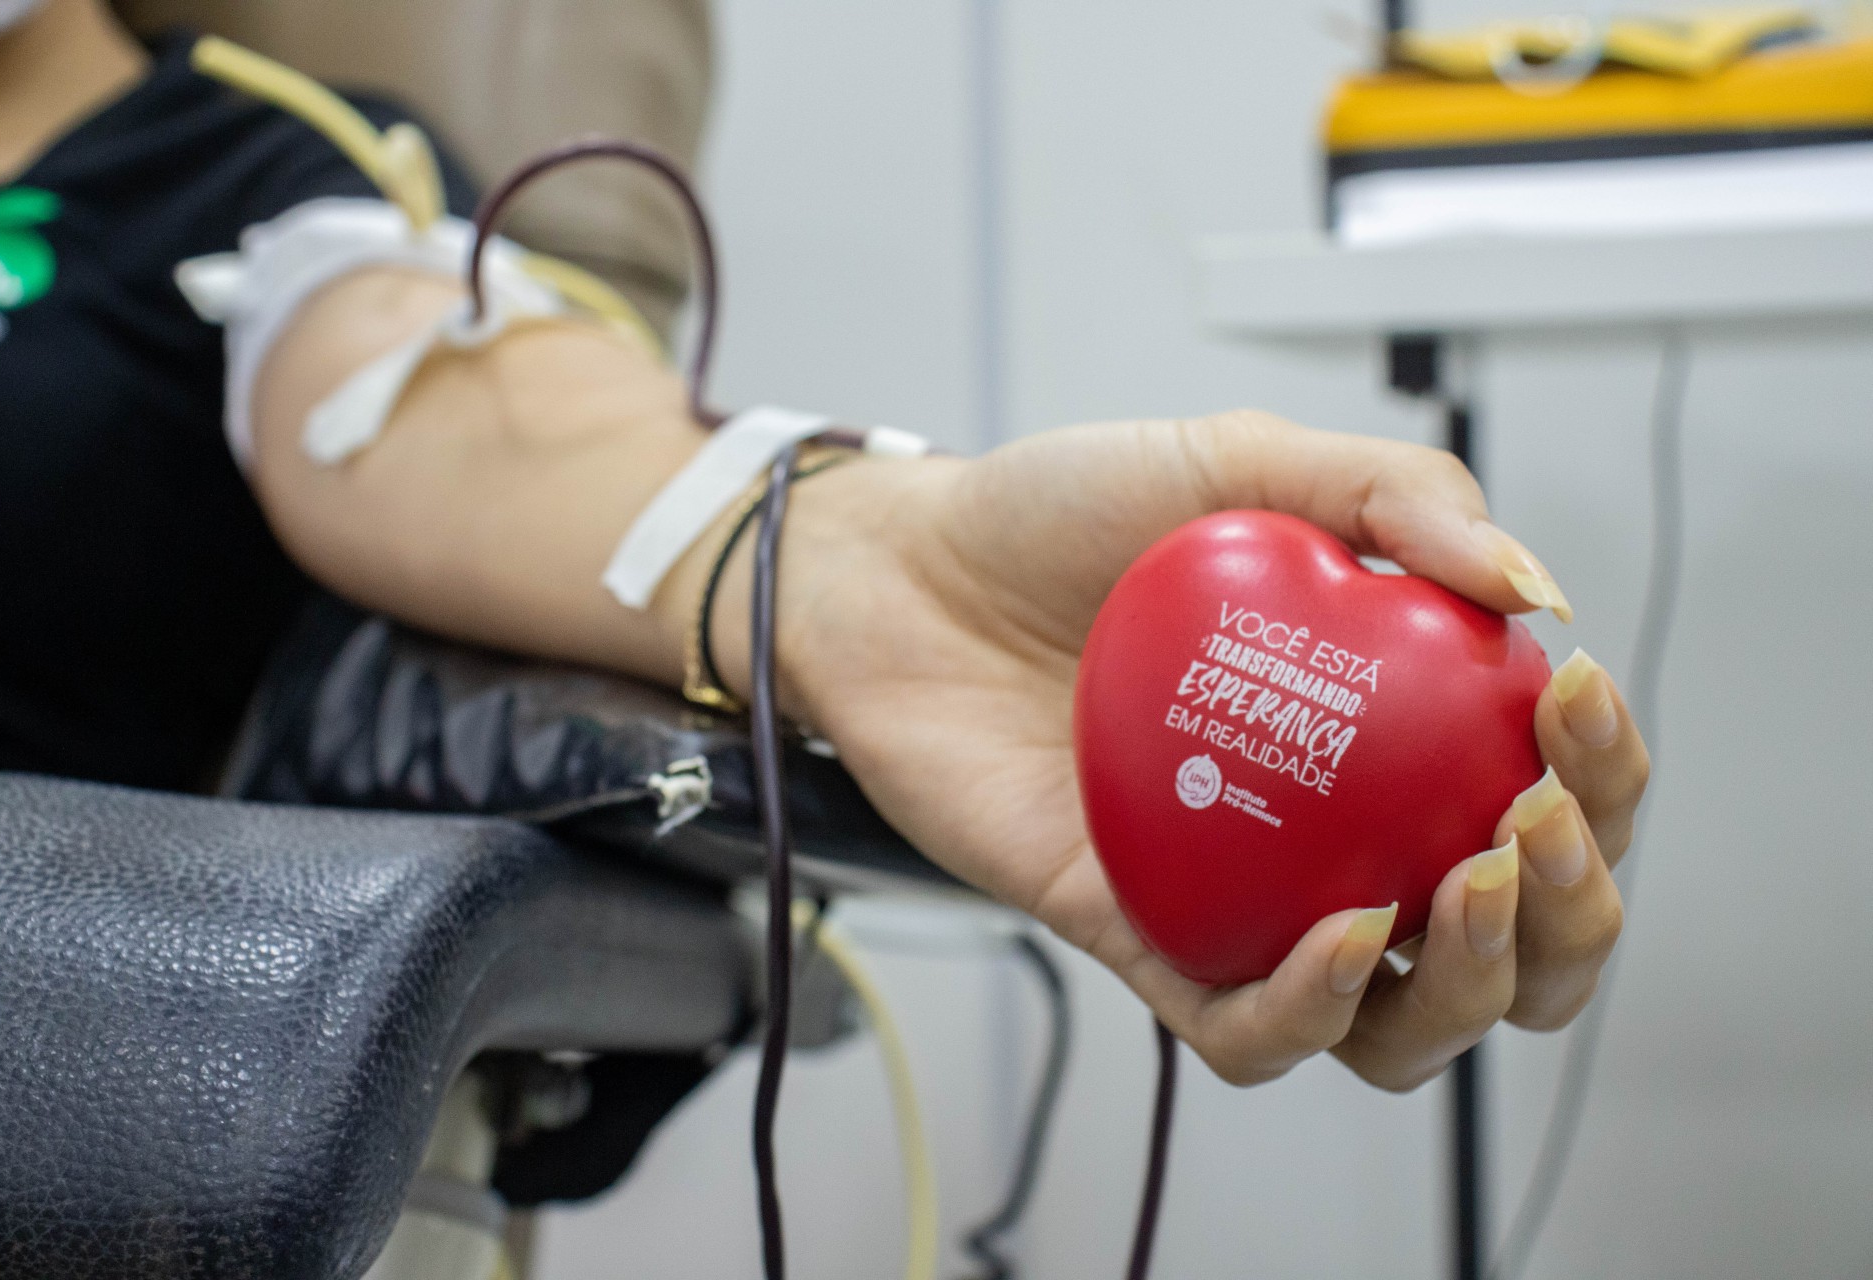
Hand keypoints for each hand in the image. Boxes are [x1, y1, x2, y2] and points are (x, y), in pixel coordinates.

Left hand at [750, 410, 1646, 1088]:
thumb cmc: (1057, 518)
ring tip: (1458, 885)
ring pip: (1403, 1020)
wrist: (901, 573)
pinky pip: (1244, 1030)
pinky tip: (1340, 935)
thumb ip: (1390, 495)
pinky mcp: (1141, 942)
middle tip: (1531, 823)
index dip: (1604, 771)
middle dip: (1572, 910)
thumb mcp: (1237, 459)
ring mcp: (1242, 897)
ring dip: (1472, 983)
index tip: (1570, 700)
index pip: (1545, 786)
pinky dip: (1311, 1008)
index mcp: (1380, 725)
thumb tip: (1534, 587)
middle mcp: (1329, 828)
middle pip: (1509, 935)